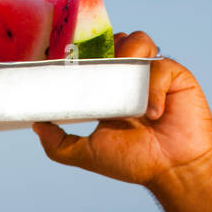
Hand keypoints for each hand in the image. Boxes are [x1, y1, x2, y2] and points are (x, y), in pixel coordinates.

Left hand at [32, 31, 211, 189]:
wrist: (172, 171)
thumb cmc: (133, 162)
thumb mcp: (86, 153)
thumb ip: (58, 144)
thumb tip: (36, 125)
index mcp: (108, 88)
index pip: (92, 58)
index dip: (81, 54)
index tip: (67, 58)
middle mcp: (129, 76)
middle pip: (113, 41)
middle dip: (103, 49)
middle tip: (96, 70)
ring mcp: (152, 73)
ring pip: (138, 40)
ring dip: (129, 55)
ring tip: (125, 84)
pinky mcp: (175, 75)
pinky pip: (160, 66)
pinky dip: (154, 88)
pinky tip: (153, 113)